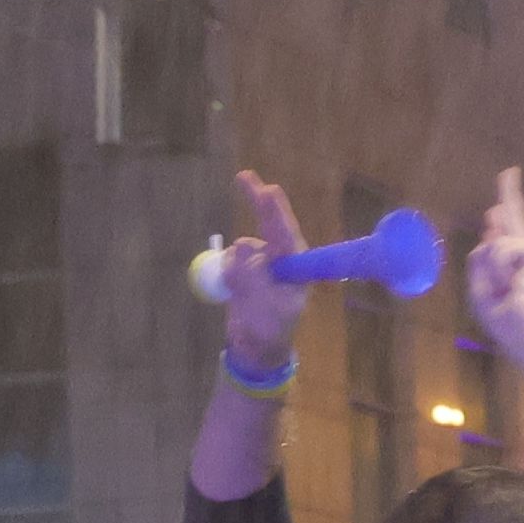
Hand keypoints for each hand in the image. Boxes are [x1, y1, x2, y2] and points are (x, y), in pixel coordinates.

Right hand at [210, 169, 312, 370]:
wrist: (255, 346)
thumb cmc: (270, 329)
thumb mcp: (266, 308)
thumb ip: (255, 279)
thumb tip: (245, 252)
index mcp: (296, 268)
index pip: (286, 235)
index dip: (276, 212)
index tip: (268, 191)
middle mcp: (283, 260)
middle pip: (270, 225)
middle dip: (259, 201)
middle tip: (245, 176)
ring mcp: (264, 262)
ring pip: (242, 248)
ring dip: (235, 265)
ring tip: (240, 293)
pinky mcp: (247, 267)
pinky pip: (231, 258)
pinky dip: (227, 270)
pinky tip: (234, 289)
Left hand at [462, 165, 523, 354]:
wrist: (523, 328)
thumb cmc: (503, 317)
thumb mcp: (479, 286)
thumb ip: (482, 255)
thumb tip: (492, 221)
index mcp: (511, 267)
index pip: (504, 238)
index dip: (499, 219)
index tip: (497, 208)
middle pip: (513, 221)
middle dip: (509, 193)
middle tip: (509, 172)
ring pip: (497, 243)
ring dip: (494, 266)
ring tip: (506, 286)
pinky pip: (506, 250)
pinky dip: (503, 267)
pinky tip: (517, 282)